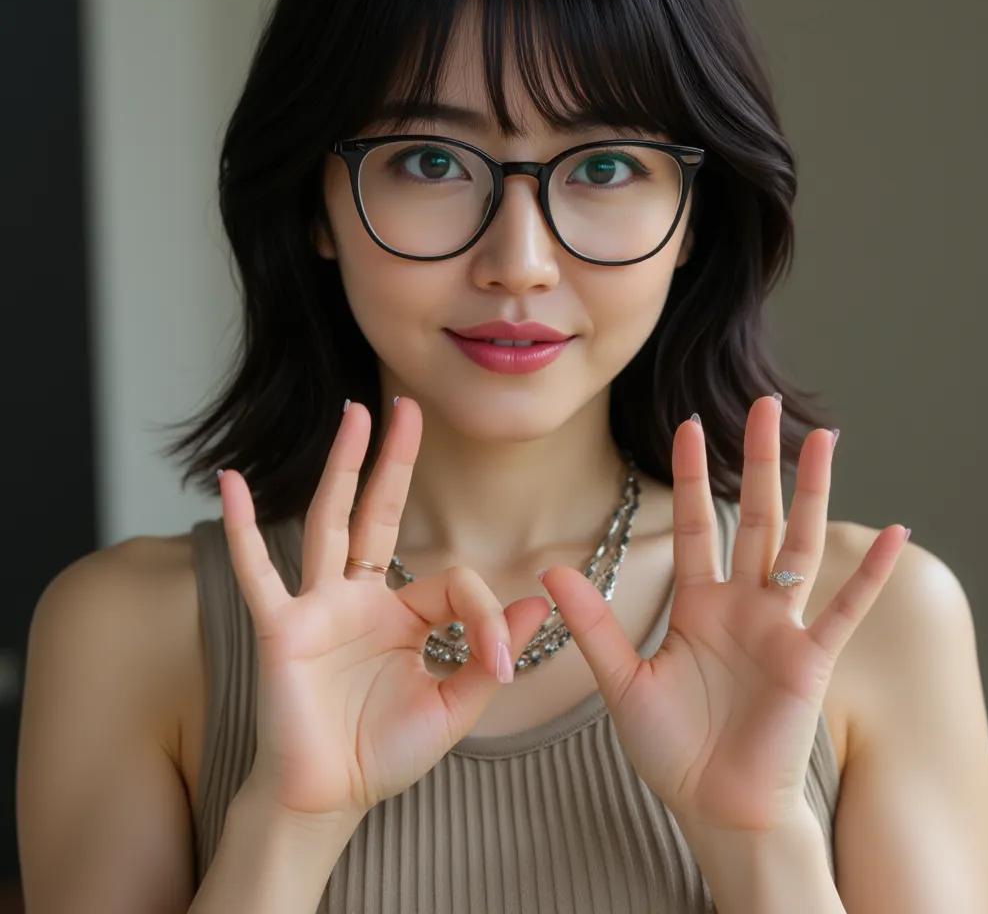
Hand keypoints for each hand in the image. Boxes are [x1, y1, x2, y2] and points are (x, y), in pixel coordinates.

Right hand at [217, 398, 550, 822]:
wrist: (328, 798)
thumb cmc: (384, 754)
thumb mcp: (453, 705)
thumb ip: (488, 653)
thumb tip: (538, 605)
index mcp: (402, 614)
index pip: (451, 582)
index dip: (485, 615)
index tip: (500, 661)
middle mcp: (358, 598)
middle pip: (380, 512)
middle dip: (396, 461)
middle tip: (409, 407)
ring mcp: (317, 607)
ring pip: (330, 521)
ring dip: (342, 467)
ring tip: (356, 414)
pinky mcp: (281, 628)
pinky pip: (258, 572)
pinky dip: (243, 529)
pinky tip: (232, 484)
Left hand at [541, 395, 909, 833]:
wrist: (713, 807)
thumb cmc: (671, 748)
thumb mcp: (622, 681)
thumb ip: (594, 625)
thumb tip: (552, 570)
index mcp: (698, 604)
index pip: (698, 524)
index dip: (694, 475)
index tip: (688, 424)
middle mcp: (742, 604)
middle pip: (753, 516)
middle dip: (758, 460)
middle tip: (766, 404)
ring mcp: (780, 628)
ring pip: (798, 544)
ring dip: (811, 492)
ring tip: (823, 438)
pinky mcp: (810, 661)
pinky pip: (844, 609)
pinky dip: (869, 574)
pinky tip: (894, 535)